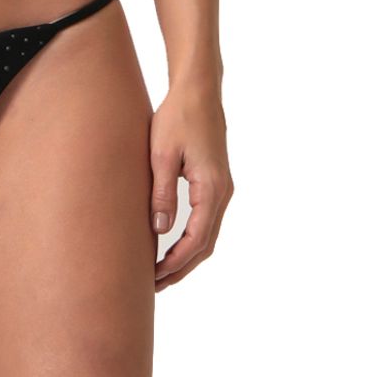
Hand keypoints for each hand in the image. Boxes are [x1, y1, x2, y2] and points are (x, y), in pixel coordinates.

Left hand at [149, 83, 232, 289]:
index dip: (176, 262)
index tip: (154, 276)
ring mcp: (223, 188)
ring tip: (161, 271)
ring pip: (208, 234)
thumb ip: (162, 193)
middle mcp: (223, 193)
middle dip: (182, 267)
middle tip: (155, 284)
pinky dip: (192, 238)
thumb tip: (160, 231)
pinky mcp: (216, 182)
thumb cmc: (177, 117)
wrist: (198, 91)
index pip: (196, 239)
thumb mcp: (161, 155)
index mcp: (212, 188)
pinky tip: (172, 244)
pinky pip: (207, 220)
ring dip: (187, 255)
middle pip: (206, 244)